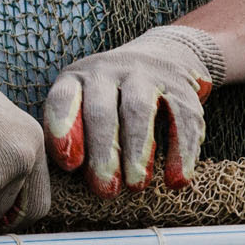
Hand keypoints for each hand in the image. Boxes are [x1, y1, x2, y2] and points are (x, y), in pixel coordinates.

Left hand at [43, 25, 226, 195]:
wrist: (162, 54)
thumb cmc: (108, 99)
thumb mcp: (83, 105)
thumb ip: (74, 136)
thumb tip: (69, 177)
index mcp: (76, 78)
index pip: (63, 99)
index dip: (64, 130)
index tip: (69, 164)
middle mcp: (108, 70)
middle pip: (101, 110)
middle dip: (103, 152)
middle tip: (105, 190)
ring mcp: (145, 74)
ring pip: (138, 109)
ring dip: (137, 150)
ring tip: (136, 185)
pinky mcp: (180, 85)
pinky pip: (182, 118)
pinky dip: (181, 151)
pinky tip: (176, 180)